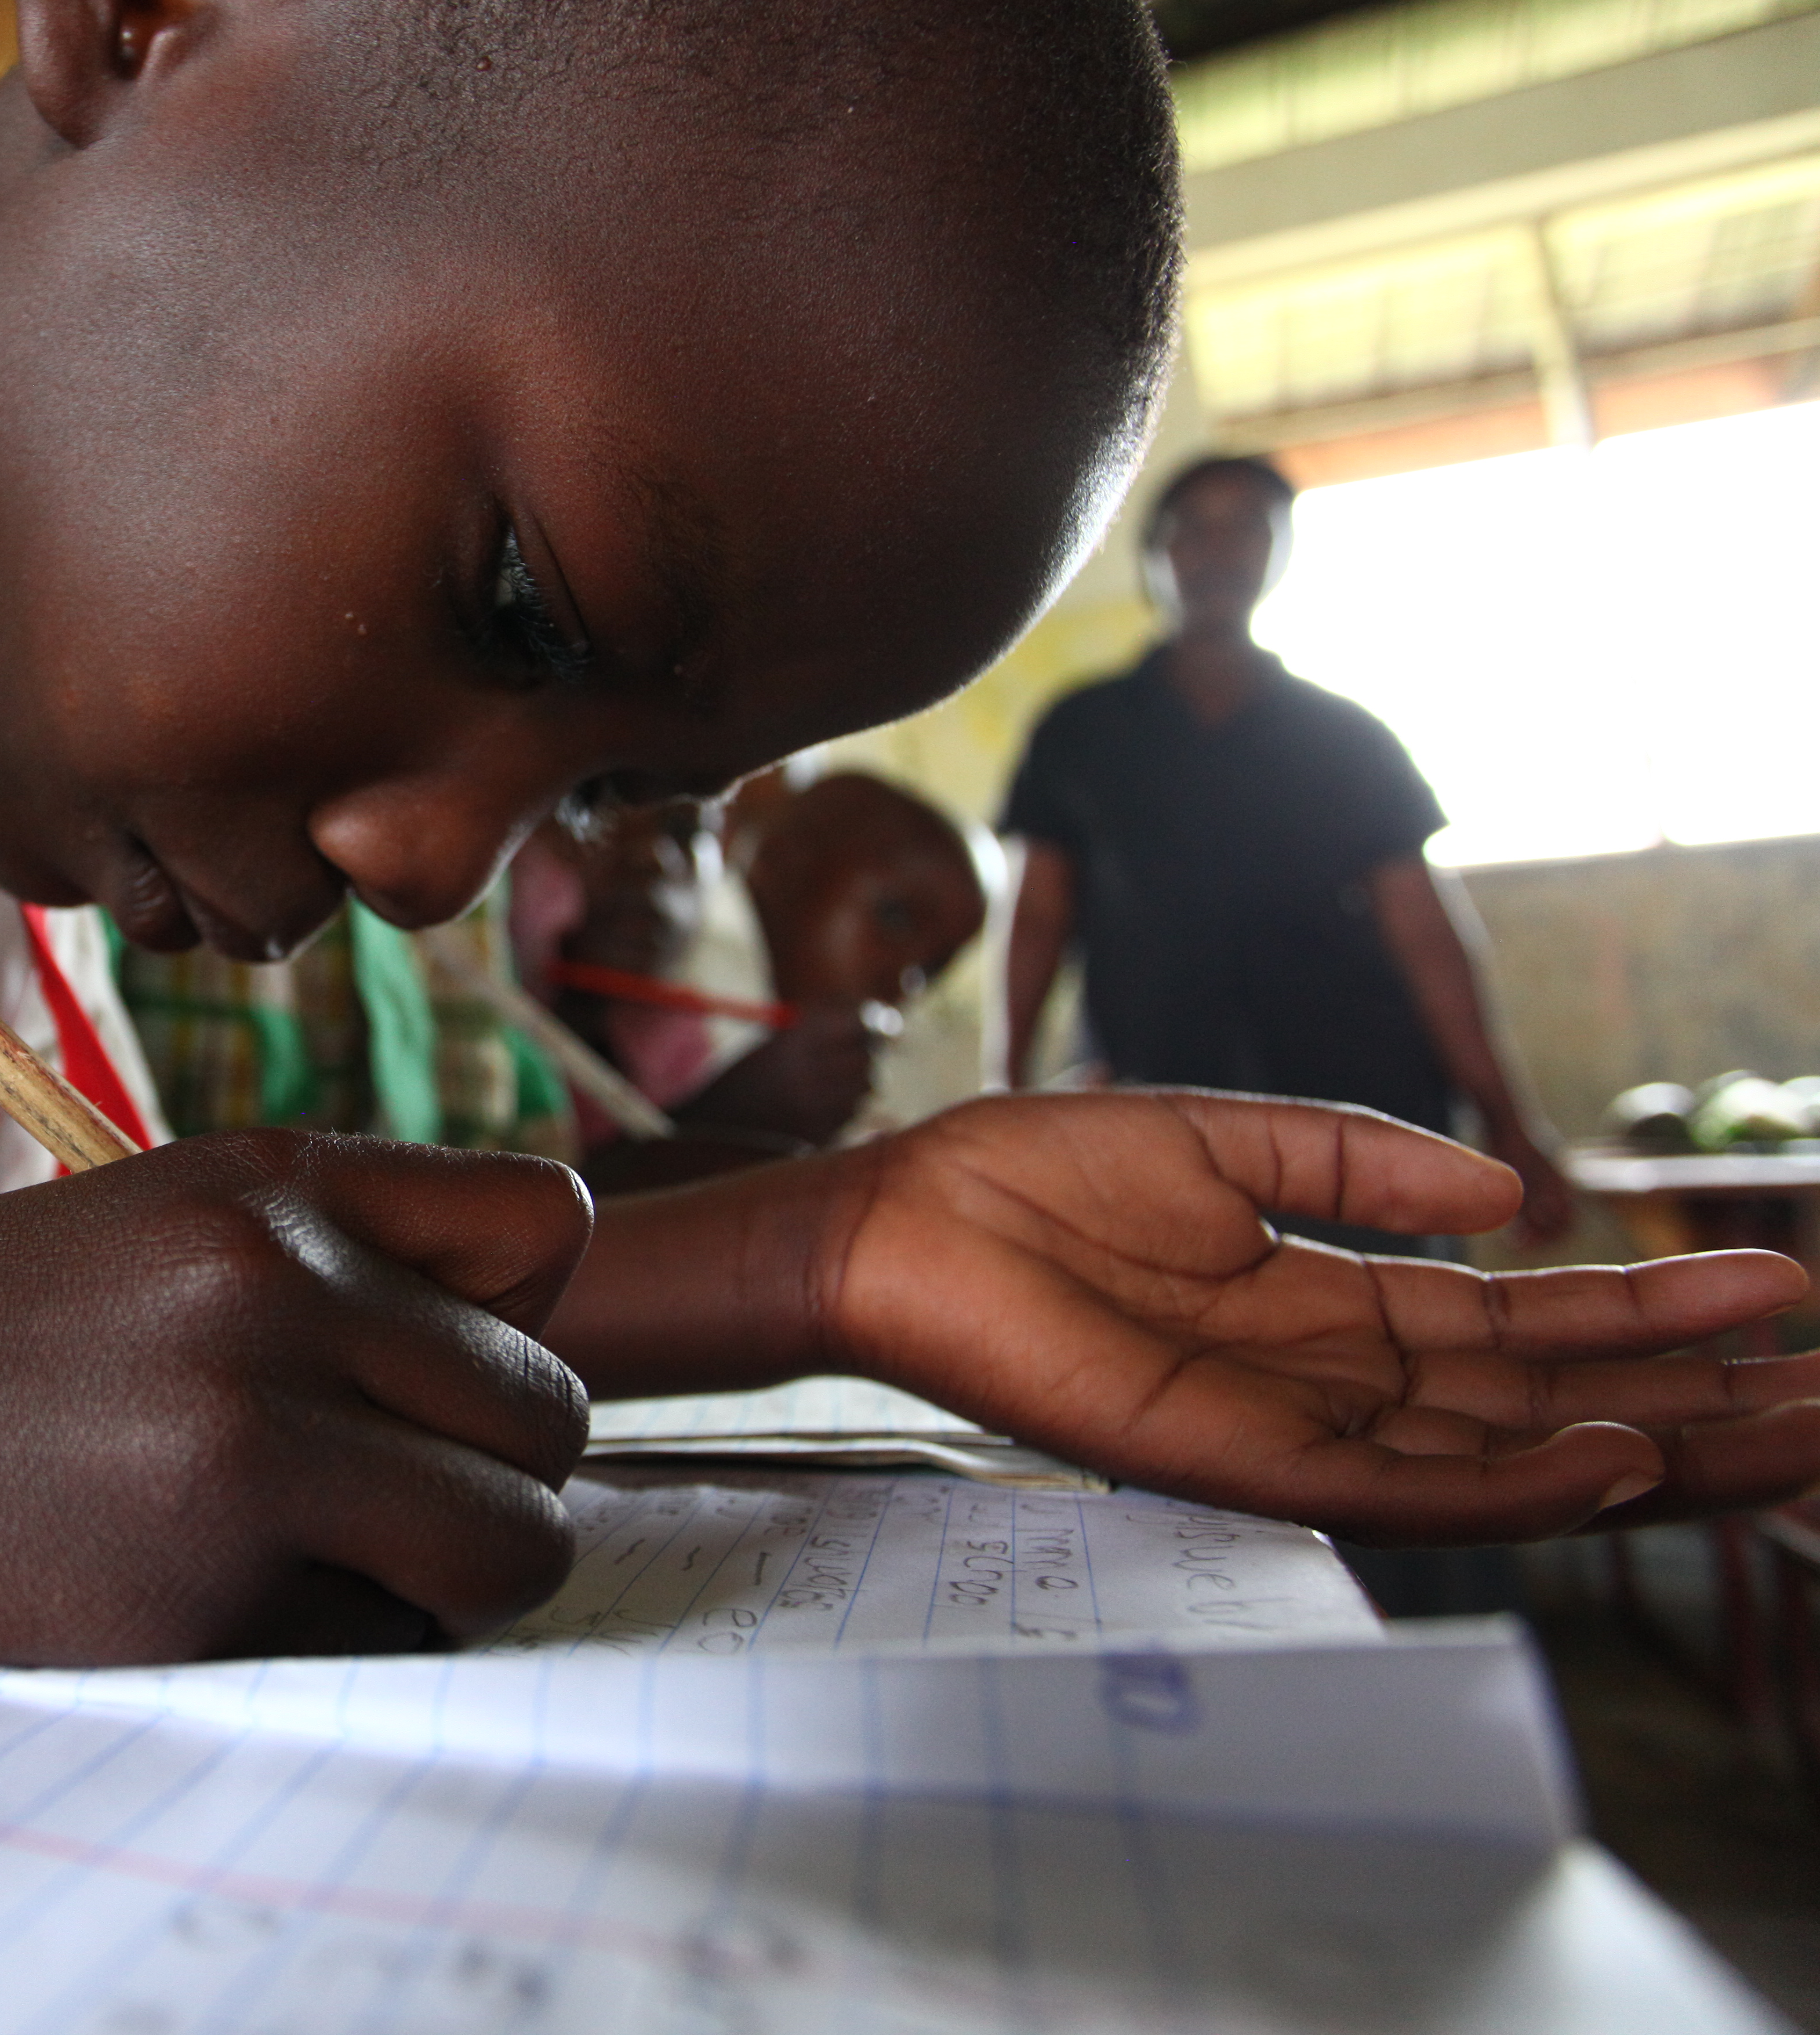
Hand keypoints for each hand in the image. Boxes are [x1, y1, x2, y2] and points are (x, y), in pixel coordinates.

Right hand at [0, 1130, 592, 1659]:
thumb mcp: (145, 1228)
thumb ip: (329, 1257)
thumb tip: (536, 1326)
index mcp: (266, 1182)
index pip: (546, 1216)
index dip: (515, 1314)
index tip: (427, 1373)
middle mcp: (276, 1287)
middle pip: (551, 1412)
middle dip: (482, 1477)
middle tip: (356, 1502)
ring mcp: (247, 1437)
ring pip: (515, 1543)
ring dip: (445, 1580)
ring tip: (312, 1564)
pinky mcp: (208, 1587)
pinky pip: (391, 1642)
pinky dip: (330, 1645)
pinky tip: (199, 1600)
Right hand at [676, 1007, 876, 1149]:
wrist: (709, 1127)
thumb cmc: (742, 1079)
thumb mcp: (775, 1044)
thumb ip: (820, 1032)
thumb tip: (878, 1025)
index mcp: (792, 1043)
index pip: (855, 1025)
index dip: (864, 1023)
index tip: (865, 1023)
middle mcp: (806, 1075)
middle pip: (865, 1058)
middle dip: (865, 1053)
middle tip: (860, 1051)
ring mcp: (813, 1109)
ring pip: (863, 1089)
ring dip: (858, 1082)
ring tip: (837, 1079)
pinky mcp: (816, 1136)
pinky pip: (850, 1116)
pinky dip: (847, 1107)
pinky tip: (827, 1103)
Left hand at [808, 1091, 1818, 1542]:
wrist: (898, 1219)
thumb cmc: (1028, 1181)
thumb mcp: (1227, 1140)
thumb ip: (1363, 1163)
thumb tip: (1507, 1194)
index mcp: (1332, 1307)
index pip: (1532, 1330)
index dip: (1656, 1316)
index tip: (1779, 1294)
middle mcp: (1333, 1384)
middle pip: (1552, 1407)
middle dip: (1698, 1405)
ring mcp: (1291, 1430)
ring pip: (1508, 1462)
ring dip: (1651, 1451)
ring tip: (1788, 1436)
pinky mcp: (1231, 1459)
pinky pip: (1398, 1489)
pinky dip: (1516, 1482)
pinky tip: (1617, 1462)